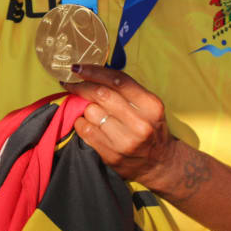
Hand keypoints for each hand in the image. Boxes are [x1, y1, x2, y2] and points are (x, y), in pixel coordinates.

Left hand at [62, 65, 179, 189]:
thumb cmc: (150, 127)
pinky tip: (87, 123)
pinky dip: (81, 122)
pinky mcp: (111, 155)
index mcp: (151, 106)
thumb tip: (92, 72)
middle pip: (101, 94)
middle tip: (70, 83)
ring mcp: (125, 141)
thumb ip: (125, 89)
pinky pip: (84, 129)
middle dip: (81, 86)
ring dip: (84, 107)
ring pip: (90, 112)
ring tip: (89, 109)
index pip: (118, 81)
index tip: (77, 67)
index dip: (94, 71)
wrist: (159, 162)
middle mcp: (140, 124)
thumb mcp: (148, 105)